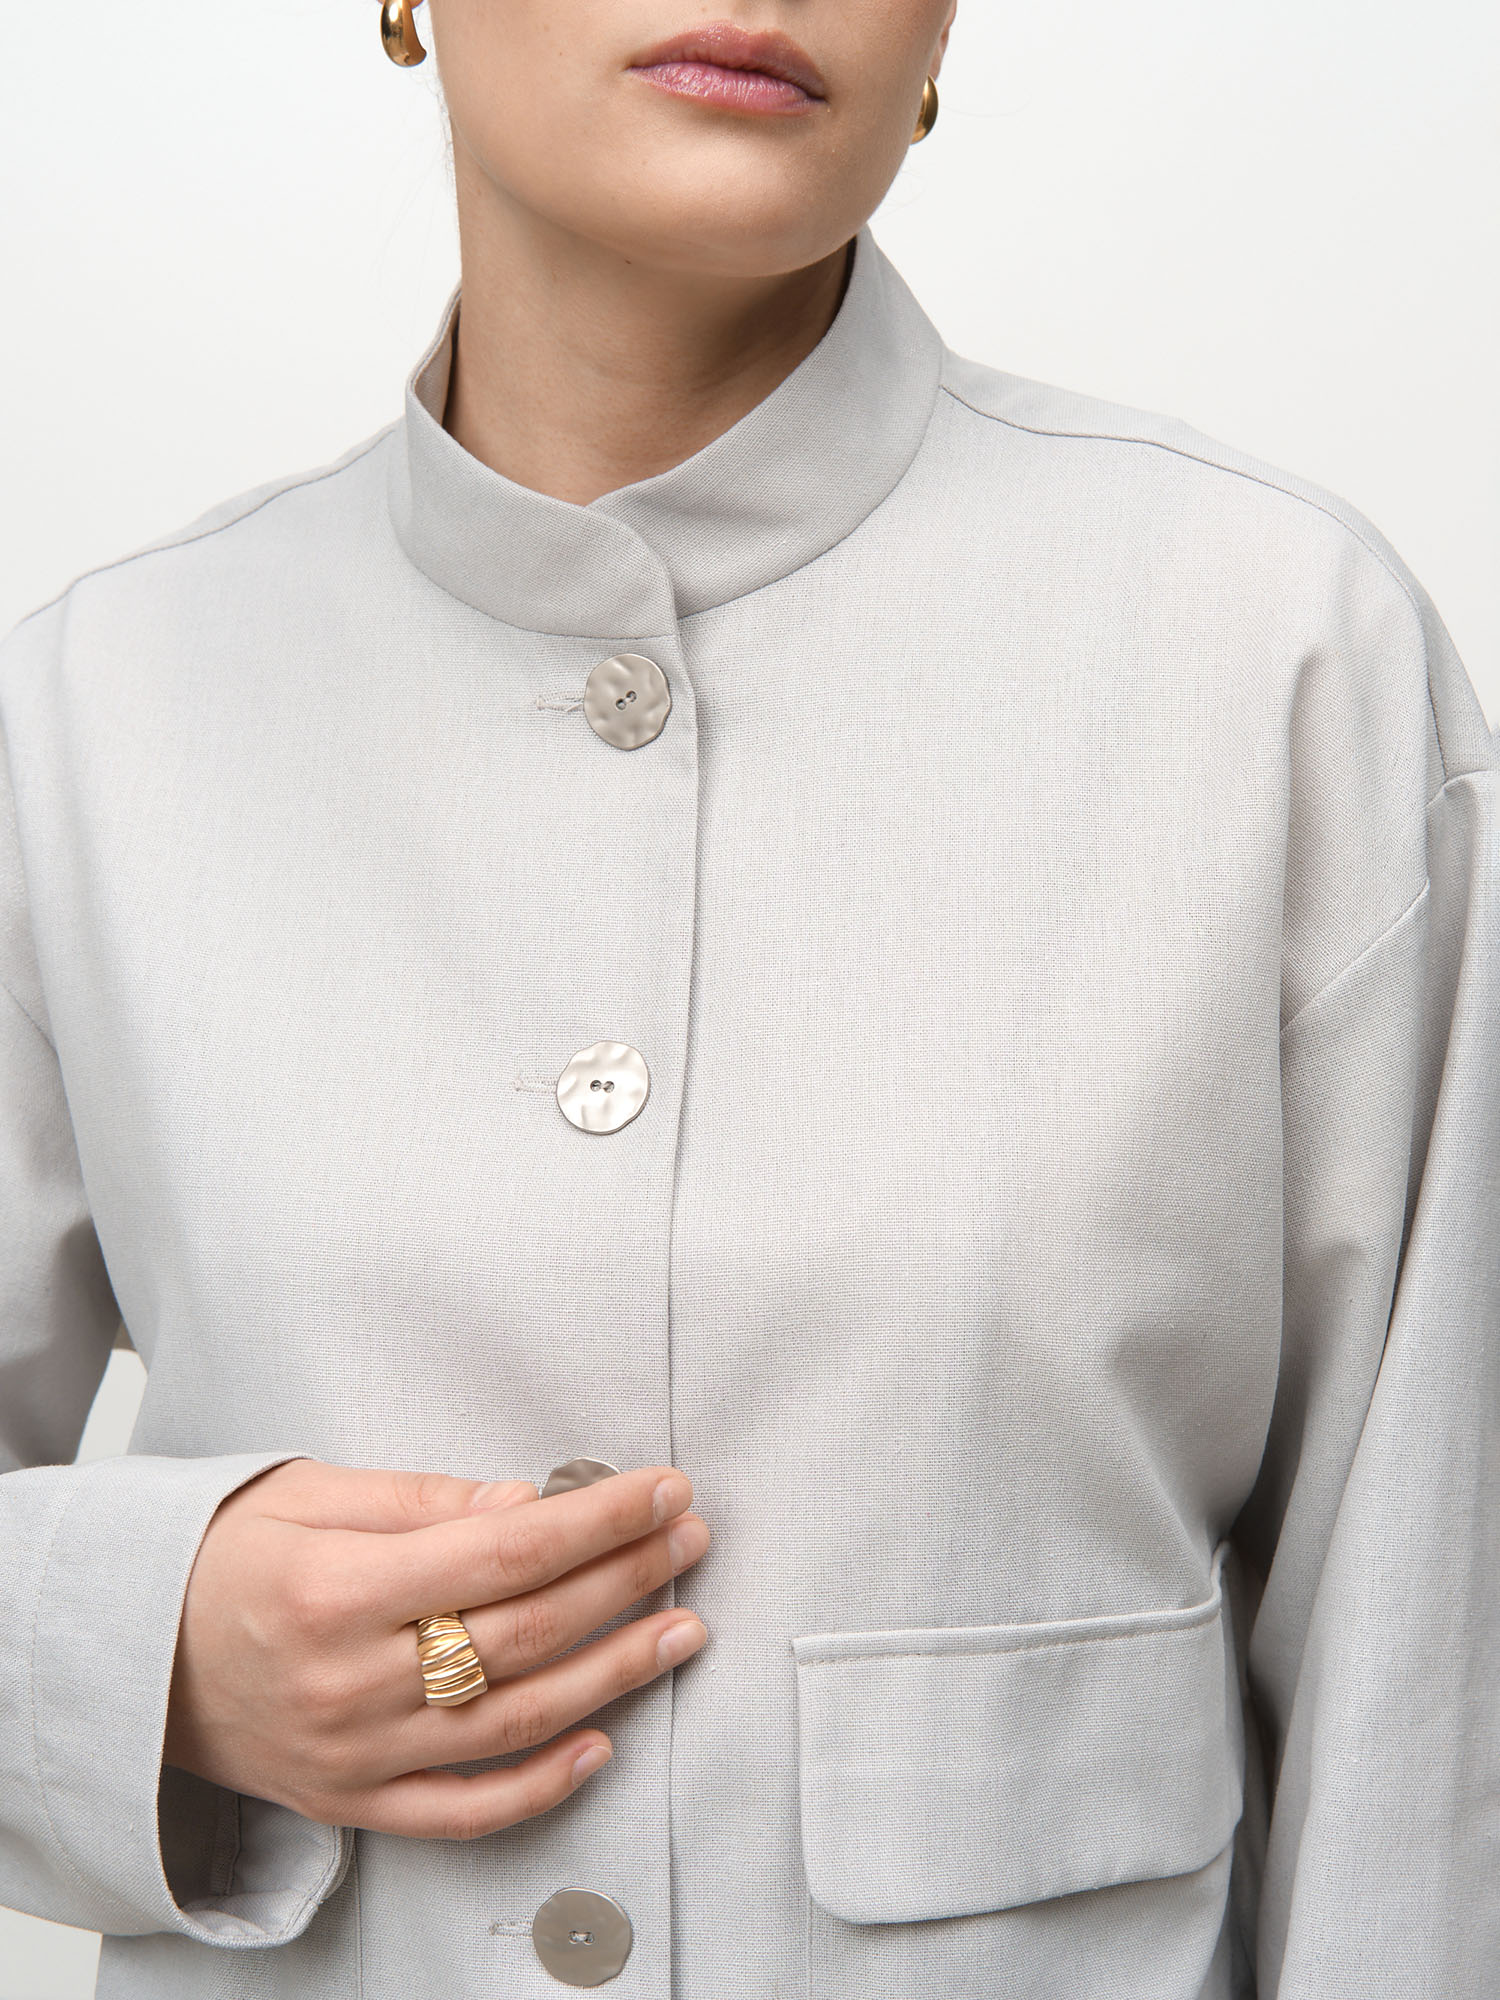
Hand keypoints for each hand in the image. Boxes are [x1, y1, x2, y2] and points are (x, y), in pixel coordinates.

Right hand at [163, 1458, 709, 1839]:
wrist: (131, 1653)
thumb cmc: (224, 1557)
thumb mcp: (309, 1494)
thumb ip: (425, 1501)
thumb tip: (532, 1504)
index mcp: (337, 1589)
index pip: (505, 1552)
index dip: (599, 1520)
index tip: (663, 1489)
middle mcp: (349, 1680)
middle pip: (525, 1632)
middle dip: (625, 1579)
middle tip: (688, 1539)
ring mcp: (354, 1754)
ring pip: (516, 1722)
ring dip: (615, 1674)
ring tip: (681, 1628)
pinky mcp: (353, 1803)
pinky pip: (463, 1811)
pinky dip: (541, 1786)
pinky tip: (606, 1742)